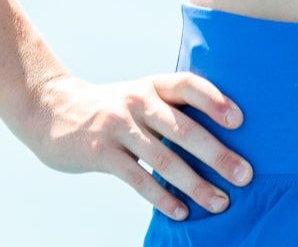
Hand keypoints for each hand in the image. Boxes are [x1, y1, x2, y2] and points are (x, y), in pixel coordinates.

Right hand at [24, 71, 254, 221]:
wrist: (51, 110)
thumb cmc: (111, 109)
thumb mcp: (138, 97)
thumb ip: (169, 111)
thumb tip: (218, 138)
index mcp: (152, 85)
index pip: (189, 85)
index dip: (215, 100)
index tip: (240, 121)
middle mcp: (138, 101)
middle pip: (183, 128)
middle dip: (217, 153)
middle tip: (246, 174)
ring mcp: (118, 126)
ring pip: (164, 158)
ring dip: (195, 184)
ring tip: (220, 202)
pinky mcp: (101, 153)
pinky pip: (137, 178)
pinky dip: (161, 197)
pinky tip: (181, 212)